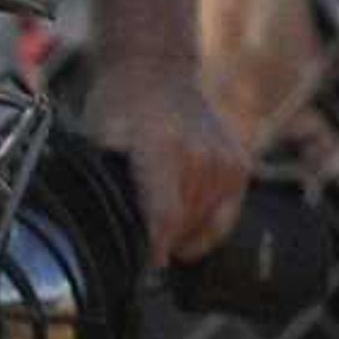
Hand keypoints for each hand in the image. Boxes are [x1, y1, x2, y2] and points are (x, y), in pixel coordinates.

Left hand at [83, 49, 245, 266]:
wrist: (154, 70)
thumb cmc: (118, 111)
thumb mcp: (98, 145)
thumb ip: (107, 190)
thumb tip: (103, 237)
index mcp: (164, 149)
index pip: (164, 219)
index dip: (152, 252)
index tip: (141, 268)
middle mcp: (203, 155)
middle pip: (183, 227)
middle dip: (161, 242)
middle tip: (139, 238)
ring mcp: (226, 161)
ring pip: (204, 226)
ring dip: (182, 232)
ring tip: (159, 216)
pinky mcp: (240, 165)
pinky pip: (224, 217)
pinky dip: (203, 223)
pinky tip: (184, 212)